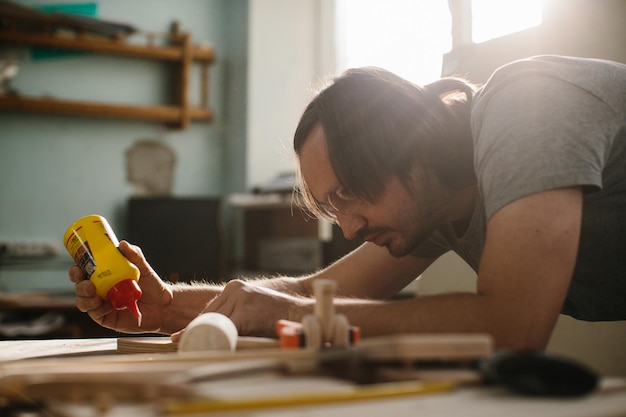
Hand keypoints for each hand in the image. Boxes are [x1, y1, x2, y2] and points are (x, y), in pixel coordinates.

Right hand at [69, 240, 172, 333]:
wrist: (162, 305)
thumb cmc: (151, 285)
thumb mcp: (143, 267)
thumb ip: (134, 255)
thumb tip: (123, 244)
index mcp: (104, 276)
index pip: (84, 271)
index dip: (76, 269)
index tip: (78, 267)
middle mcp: (100, 290)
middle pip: (80, 286)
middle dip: (79, 284)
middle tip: (88, 284)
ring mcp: (101, 304)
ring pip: (83, 301)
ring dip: (85, 298)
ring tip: (96, 297)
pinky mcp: (105, 318)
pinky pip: (95, 314)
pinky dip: (97, 309)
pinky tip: (106, 306)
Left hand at [170, 279, 309, 341]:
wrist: (301, 314)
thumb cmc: (278, 316)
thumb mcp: (252, 307)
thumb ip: (235, 312)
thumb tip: (213, 330)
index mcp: (234, 287)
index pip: (209, 308)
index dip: (196, 324)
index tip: (183, 337)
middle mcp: (235, 288)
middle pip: (207, 314)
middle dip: (195, 331)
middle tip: (181, 345)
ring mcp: (240, 299)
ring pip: (213, 322)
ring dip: (202, 337)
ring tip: (190, 350)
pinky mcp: (245, 312)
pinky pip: (224, 330)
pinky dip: (216, 341)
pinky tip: (207, 349)